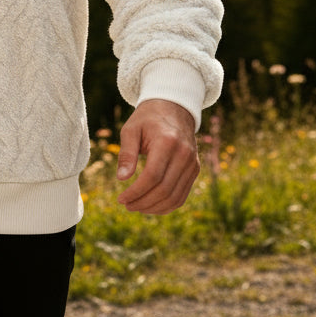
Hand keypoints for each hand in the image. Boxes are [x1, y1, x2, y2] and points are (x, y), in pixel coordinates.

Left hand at [116, 99, 199, 213]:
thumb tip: (122, 179)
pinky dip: (167, 205)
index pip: (152, 176)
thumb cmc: (147, 119)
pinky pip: (182, 195)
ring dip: (154, 208)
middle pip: (164, 190)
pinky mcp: (194, 170)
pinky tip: (151, 206)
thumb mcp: (131, 129)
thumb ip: (126, 153)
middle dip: (143, 202)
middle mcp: (184, 154)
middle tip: (126, 205)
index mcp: (167, 142)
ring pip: (175, 197)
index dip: (136, 192)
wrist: (173, 108)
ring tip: (136, 207)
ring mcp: (192, 163)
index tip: (121, 199)